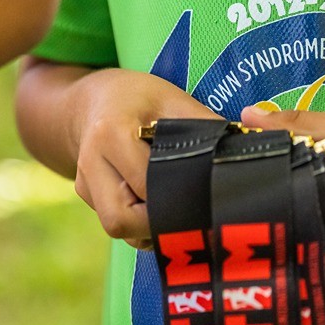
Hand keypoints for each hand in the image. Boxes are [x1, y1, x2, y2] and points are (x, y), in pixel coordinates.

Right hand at [69, 69, 210, 244]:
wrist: (94, 101)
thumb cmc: (139, 97)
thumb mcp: (173, 99)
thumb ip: (204, 125)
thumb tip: (241, 152)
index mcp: (110, 133)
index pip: (146, 184)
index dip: (177, 195)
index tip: (204, 194)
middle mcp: (90, 163)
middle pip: (120, 219)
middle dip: (158, 223)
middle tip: (189, 209)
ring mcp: (83, 184)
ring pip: (117, 228)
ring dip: (148, 226)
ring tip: (176, 204)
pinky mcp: (85, 197)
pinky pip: (116, 223)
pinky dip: (139, 223)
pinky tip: (158, 204)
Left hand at [240, 104, 324, 269]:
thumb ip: (301, 124)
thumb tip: (247, 115)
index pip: (280, 202)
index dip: (250, 192)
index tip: (226, 178)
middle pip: (286, 226)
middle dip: (260, 208)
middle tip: (232, 187)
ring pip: (302, 239)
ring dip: (281, 219)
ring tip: (255, 195)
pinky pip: (320, 246)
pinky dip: (304, 228)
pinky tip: (292, 207)